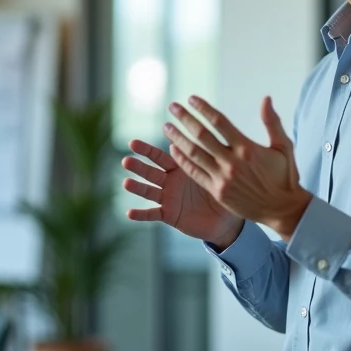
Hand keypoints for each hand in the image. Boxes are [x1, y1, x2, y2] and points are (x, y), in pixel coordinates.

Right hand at [123, 140, 244, 250]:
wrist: (225, 218)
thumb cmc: (222, 190)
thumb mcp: (217, 170)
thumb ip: (210, 154)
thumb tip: (216, 132)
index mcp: (180, 168)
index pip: (161, 156)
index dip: (147, 151)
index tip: (132, 143)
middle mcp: (170, 182)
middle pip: (150, 172)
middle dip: (138, 166)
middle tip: (126, 160)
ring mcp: (168, 198)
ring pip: (149, 191)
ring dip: (137, 187)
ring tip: (126, 183)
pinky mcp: (169, 215)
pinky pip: (153, 214)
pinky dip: (141, 214)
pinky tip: (129, 213)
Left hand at [163, 96, 311, 239]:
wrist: (282, 210)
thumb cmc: (284, 176)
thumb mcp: (284, 146)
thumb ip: (272, 122)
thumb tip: (266, 98)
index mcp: (247, 148)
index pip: (220, 122)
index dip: (204, 109)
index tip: (191, 98)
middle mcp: (232, 162)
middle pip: (202, 136)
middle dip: (185, 119)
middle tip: (173, 107)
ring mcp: (223, 178)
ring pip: (194, 154)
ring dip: (178, 138)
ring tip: (167, 126)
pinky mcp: (217, 192)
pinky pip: (194, 173)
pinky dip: (182, 160)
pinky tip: (173, 149)